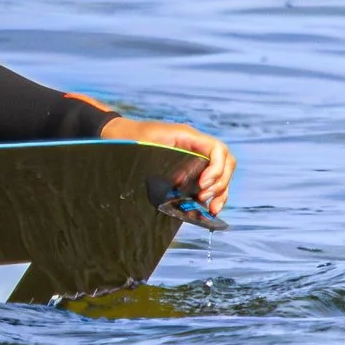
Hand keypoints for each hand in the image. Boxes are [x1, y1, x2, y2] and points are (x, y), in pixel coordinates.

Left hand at [100, 115, 233, 215]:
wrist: (118, 135)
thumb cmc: (130, 139)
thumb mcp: (146, 147)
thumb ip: (163, 162)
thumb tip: (180, 184)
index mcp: (188, 137)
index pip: (218, 150)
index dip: (216, 169)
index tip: (202, 185)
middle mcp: (196, 146)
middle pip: (226, 163)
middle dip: (220, 184)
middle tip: (203, 199)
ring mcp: (195, 158)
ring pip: (221, 174)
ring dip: (220, 192)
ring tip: (211, 209)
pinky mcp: (190, 170)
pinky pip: (210, 181)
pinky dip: (212, 195)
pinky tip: (207, 209)